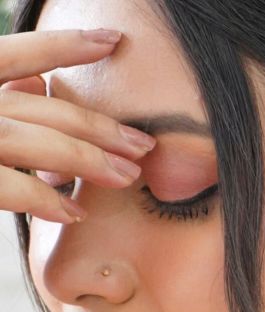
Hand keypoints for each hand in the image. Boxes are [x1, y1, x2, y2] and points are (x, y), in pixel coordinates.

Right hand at [0, 27, 156, 223]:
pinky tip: (75, 211)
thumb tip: (36, 82)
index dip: (64, 46)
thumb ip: (3, 95)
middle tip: (146, 147)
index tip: (114, 41)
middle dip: (100, 128)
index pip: (16, 55)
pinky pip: (7, 186)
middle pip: (43, 110)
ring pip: (34, 142)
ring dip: (87, 160)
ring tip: (128, 176)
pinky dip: (42, 198)